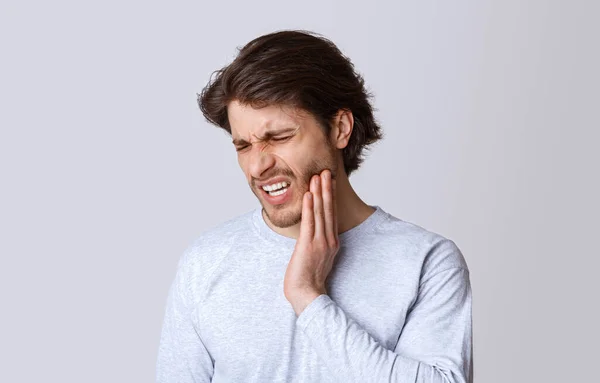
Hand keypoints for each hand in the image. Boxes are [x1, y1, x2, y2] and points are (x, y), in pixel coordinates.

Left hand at [284, 169, 339, 315]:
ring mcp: (320, 242)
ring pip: (321, 213)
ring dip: (320, 193)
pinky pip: (310, 223)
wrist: (307, 295)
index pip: (331, 215)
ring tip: (318, 176)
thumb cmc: (308, 280)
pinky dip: (310, 207)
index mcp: (332, 242)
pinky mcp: (309, 246)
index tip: (328, 182)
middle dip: (327, 189)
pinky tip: (310, 194)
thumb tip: (313, 234)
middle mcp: (329, 240)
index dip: (330, 197)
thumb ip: (317, 244)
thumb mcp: (316, 258)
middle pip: (329, 210)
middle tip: (326, 171)